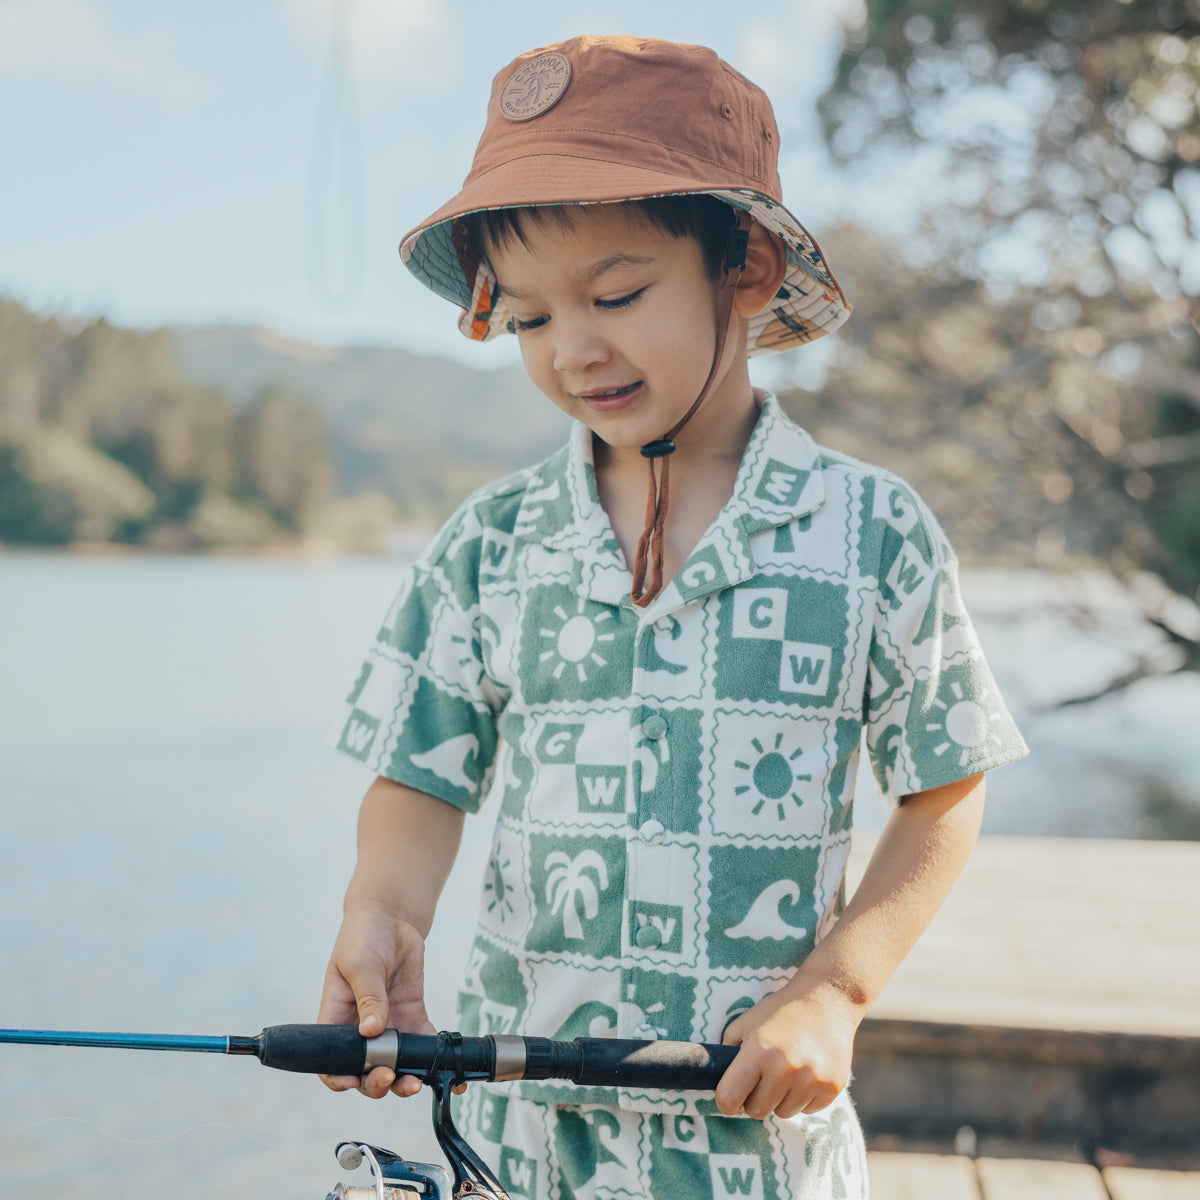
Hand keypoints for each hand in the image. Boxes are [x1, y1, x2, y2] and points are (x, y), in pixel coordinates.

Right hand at [316, 905, 433, 1098]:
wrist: (390, 918)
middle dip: (377, 1082)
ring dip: (405, 1079)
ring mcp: (388, 1027)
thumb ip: (368, 997)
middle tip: (390, 1077)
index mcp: (337, 1020)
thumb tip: (372, 1030)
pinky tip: (447, 1070)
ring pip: (395, 1065)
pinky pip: (422, 1044)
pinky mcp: (411, 1018)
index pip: (331, 1062)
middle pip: (365, 1071)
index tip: (355, 1080)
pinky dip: (434, 1059)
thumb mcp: (360, 965)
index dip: (340, 1078)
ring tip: (417, 1082)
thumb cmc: (362, 938)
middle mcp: (360, 1031)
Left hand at [715, 987, 858, 1120]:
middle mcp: (785, 1069)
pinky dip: (802, 1098)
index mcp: (758, 1051)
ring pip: (783, 1113)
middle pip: (757, 1110)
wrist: (826, 999)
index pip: (730, 1098)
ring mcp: (811, 1080)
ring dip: (780, 1098)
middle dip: (754, 1097)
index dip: (726, 1101)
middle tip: (762, 1076)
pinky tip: (805, 1073)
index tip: (730, 1096)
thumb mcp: (745, 1022)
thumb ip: (727, 1052)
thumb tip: (720, 1084)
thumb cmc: (780, 1010)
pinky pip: (807, 1110)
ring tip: (786, 1071)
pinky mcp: (832, 1087)